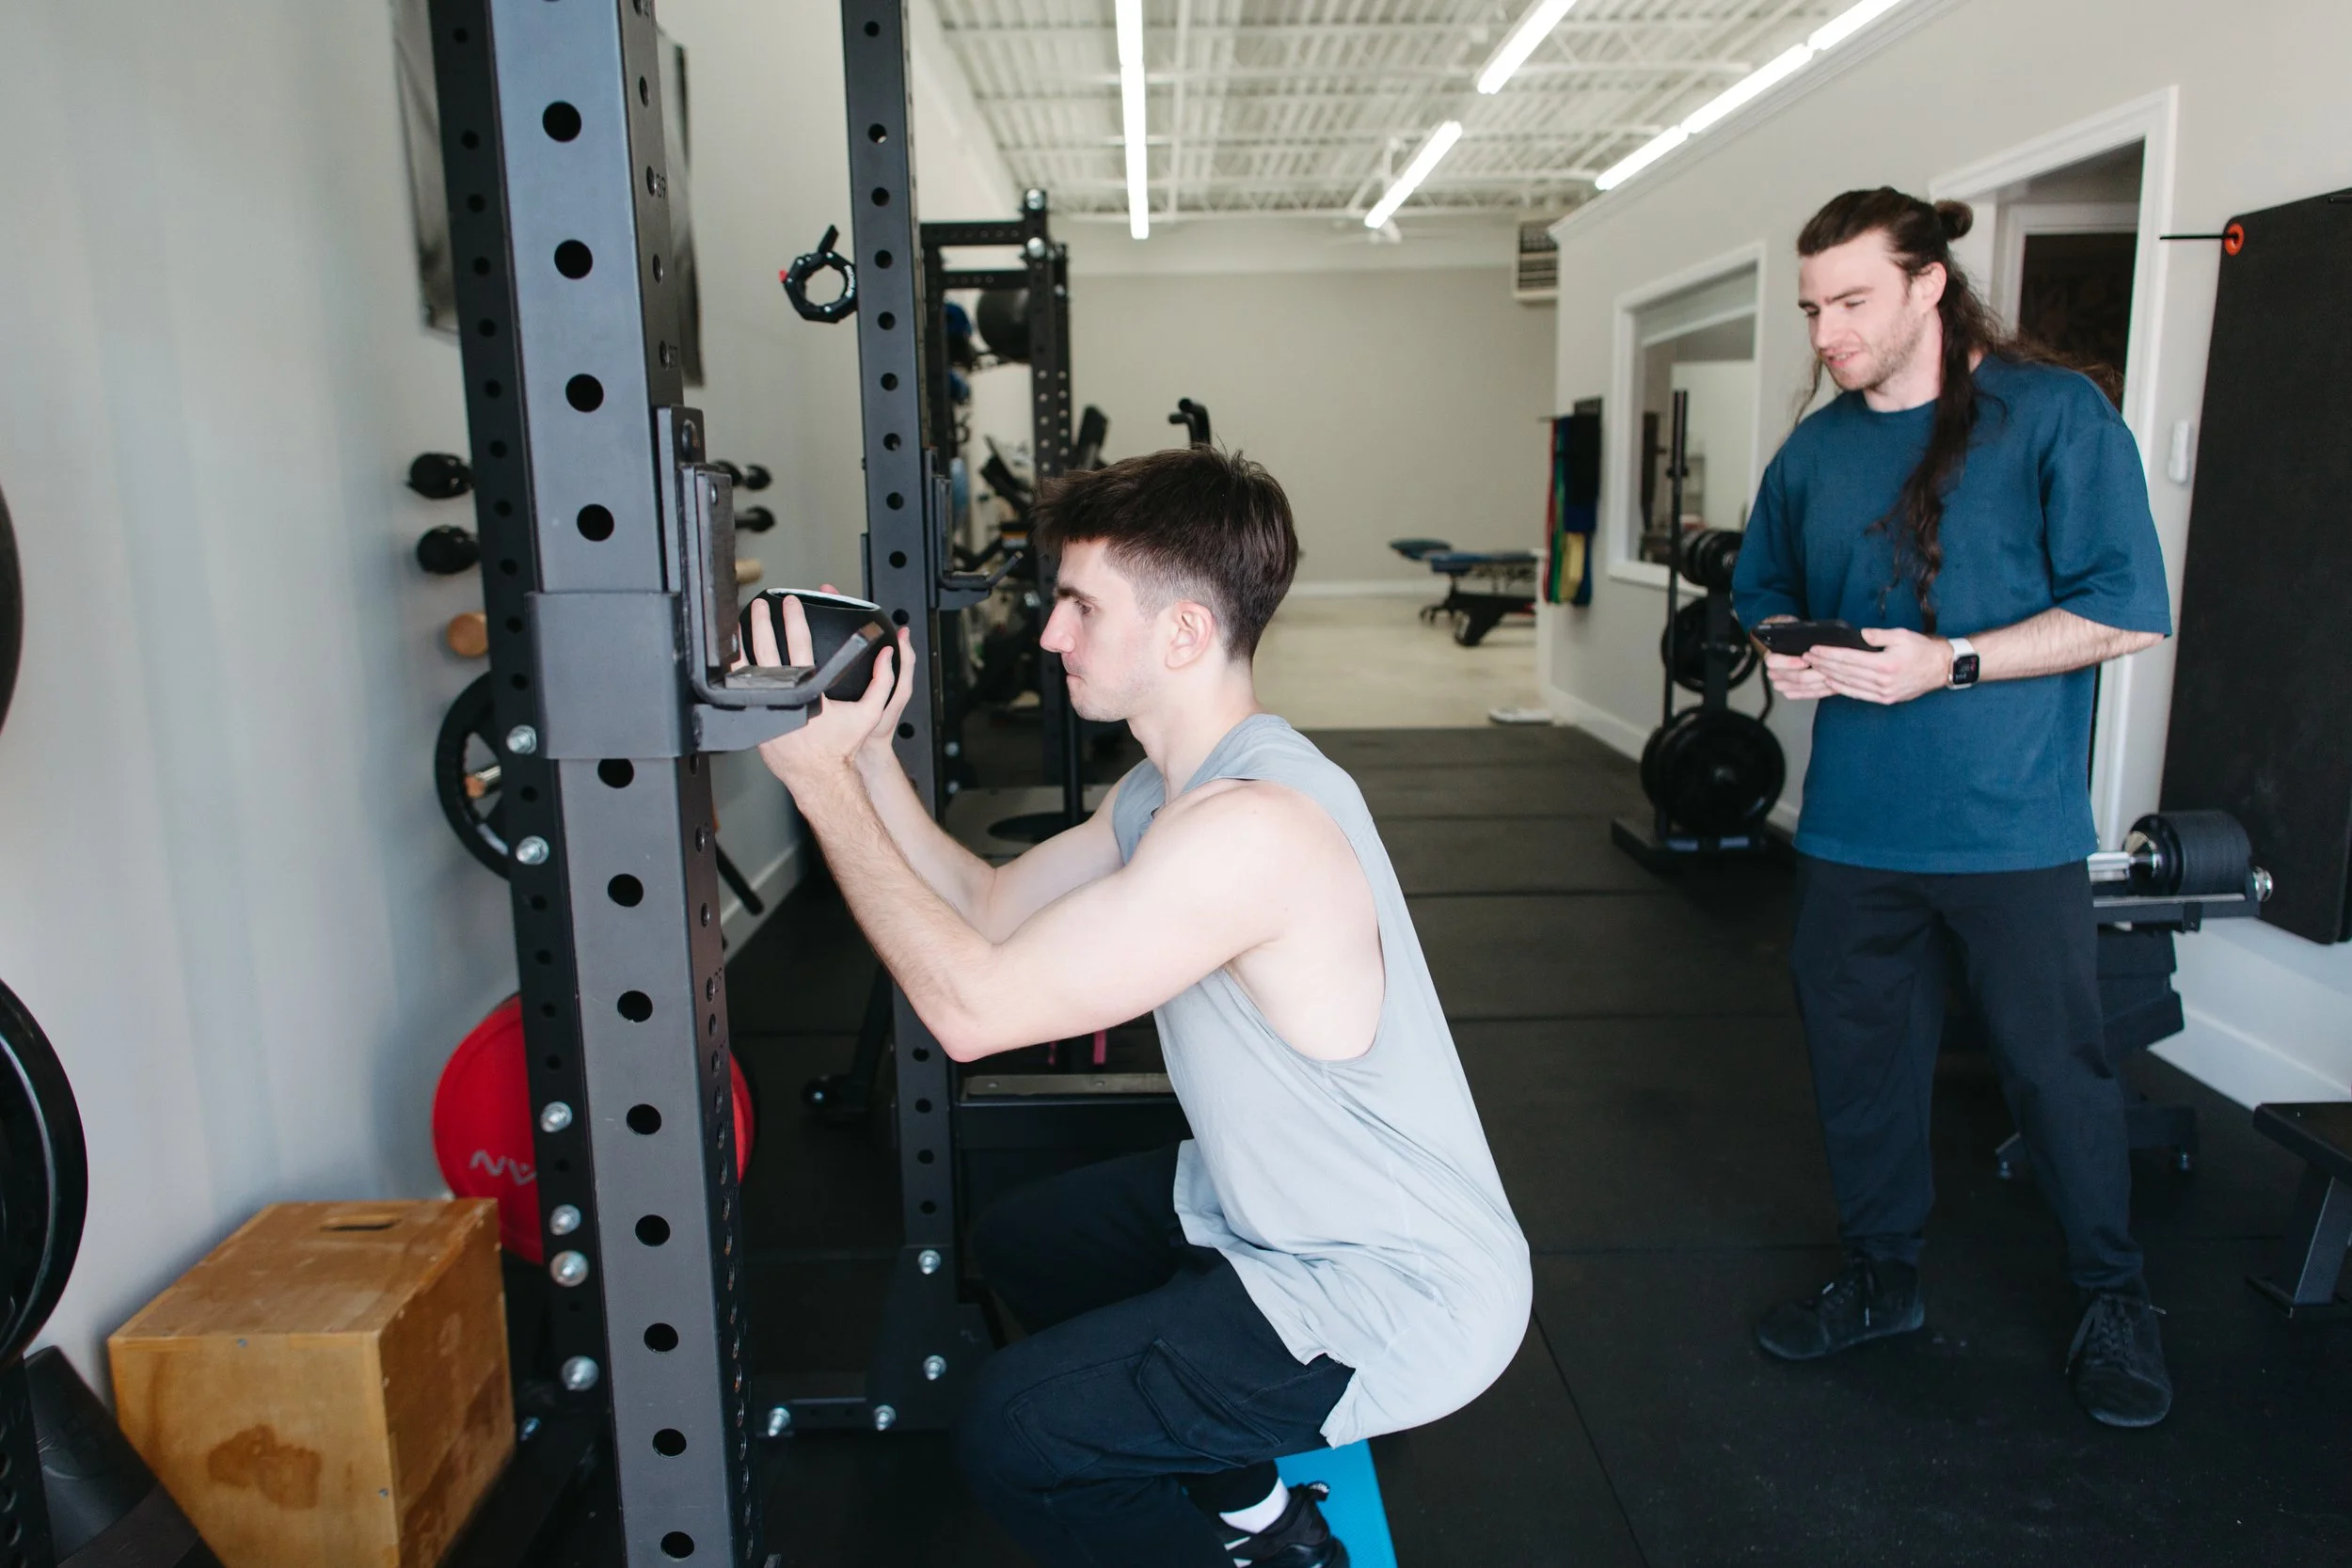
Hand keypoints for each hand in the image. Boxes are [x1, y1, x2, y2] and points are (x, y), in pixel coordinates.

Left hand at [744, 594, 910, 796]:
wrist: (818, 776)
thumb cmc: (839, 747)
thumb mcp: (868, 714)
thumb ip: (882, 681)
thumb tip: (888, 655)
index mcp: (809, 690)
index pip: (799, 644)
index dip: (794, 618)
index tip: (791, 603)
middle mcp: (784, 697)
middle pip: (766, 649)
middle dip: (762, 622)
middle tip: (761, 605)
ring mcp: (765, 708)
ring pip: (746, 668)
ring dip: (743, 642)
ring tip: (741, 624)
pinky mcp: (755, 720)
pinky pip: (740, 690)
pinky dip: (735, 671)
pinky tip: (733, 658)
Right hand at [1754, 617, 1832, 700]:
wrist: (1791, 644)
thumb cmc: (1794, 637)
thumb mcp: (1793, 631)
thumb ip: (1797, 635)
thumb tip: (1810, 640)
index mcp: (1771, 657)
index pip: (1773, 662)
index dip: (1790, 663)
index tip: (1805, 661)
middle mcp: (1773, 672)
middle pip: (1793, 678)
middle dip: (1813, 675)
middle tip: (1827, 670)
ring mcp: (1782, 684)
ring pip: (1801, 688)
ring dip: (1820, 684)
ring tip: (1834, 678)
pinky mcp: (1790, 691)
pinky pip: (1805, 695)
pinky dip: (1820, 691)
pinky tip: (1831, 687)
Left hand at [1805, 626, 1950, 704]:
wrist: (1942, 668)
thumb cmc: (1923, 649)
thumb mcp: (1902, 635)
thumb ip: (1878, 635)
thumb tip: (1860, 634)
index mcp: (1885, 665)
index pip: (1848, 659)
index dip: (1828, 654)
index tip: (1813, 649)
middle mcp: (1882, 681)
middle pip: (1844, 672)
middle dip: (1822, 664)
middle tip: (1806, 657)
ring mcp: (1883, 693)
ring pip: (1848, 684)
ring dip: (1828, 676)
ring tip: (1813, 668)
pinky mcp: (1885, 699)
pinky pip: (1858, 694)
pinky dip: (1842, 689)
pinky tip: (1830, 683)